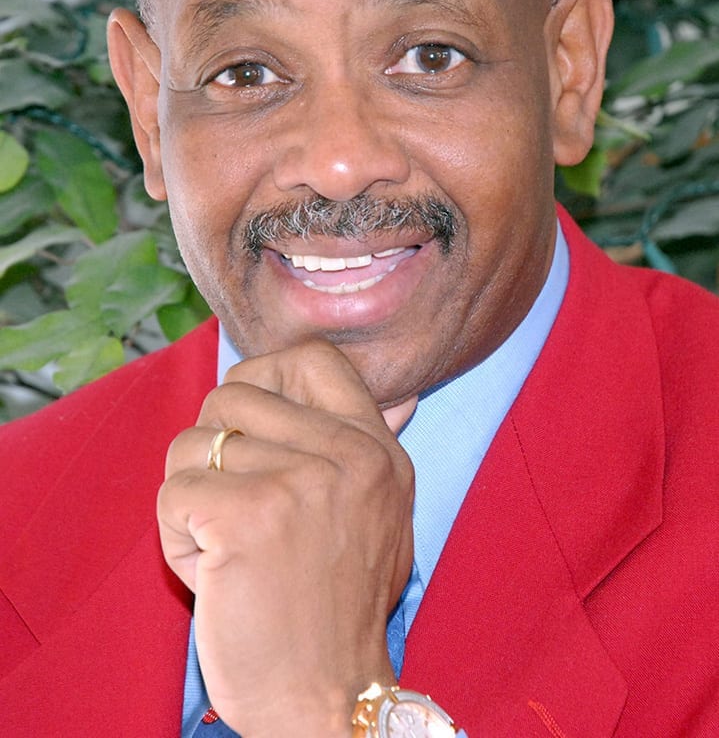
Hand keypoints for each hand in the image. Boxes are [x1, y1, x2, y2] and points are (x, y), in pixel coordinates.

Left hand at [157, 339, 415, 737]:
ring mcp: (299, 483)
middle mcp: (347, 456)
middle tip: (231, 506)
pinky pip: (173, 491)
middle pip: (231, 394)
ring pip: (192, 442)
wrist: (328, 697)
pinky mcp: (248, 517)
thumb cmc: (338, 609)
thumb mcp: (382, 516)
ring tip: (226, 548)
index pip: (312, 358)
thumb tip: (405, 396)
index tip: (249, 423)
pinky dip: (175, 537)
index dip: (263, 375)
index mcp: (376, 450)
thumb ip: (372, 450)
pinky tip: (211, 572)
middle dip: (210, 448)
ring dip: (190, 499)